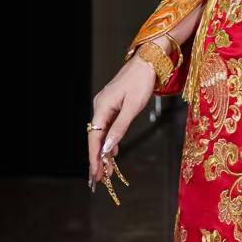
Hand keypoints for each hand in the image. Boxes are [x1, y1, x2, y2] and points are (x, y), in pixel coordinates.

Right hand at [88, 54, 156, 187]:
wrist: (147, 62)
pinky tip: (113, 153)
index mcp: (102, 107)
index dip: (94, 157)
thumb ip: (119, 128)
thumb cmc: (141, 82)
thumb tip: (107, 148)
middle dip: (97, 159)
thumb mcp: (132, 107)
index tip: (95, 174)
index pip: (94, 137)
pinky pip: (108, 127)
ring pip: (102, 134)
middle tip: (99, 180)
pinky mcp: (112, 106)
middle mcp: (100, 107)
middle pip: (96, 138)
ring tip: (107, 172)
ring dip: (104, 152)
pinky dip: (109, 141)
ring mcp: (105, 106)